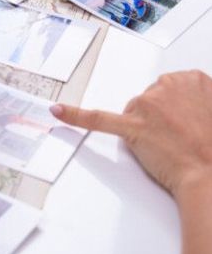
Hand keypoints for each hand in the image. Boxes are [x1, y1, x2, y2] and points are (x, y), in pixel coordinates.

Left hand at [52, 70, 211, 196]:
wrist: (211, 174)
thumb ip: (194, 100)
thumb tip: (184, 107)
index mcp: (191, 79)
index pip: (169, 89)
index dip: (174, 110)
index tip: (182, 120)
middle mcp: (166, 87)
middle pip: (149, 99)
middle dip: (158, 118)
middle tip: (178, 137)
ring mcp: (147, 106)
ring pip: (132, 111)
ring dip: (144, 127)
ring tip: (168, 144)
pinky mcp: (132, 127)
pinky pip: (97, 119)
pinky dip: (74, 115)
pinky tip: (58, 111)